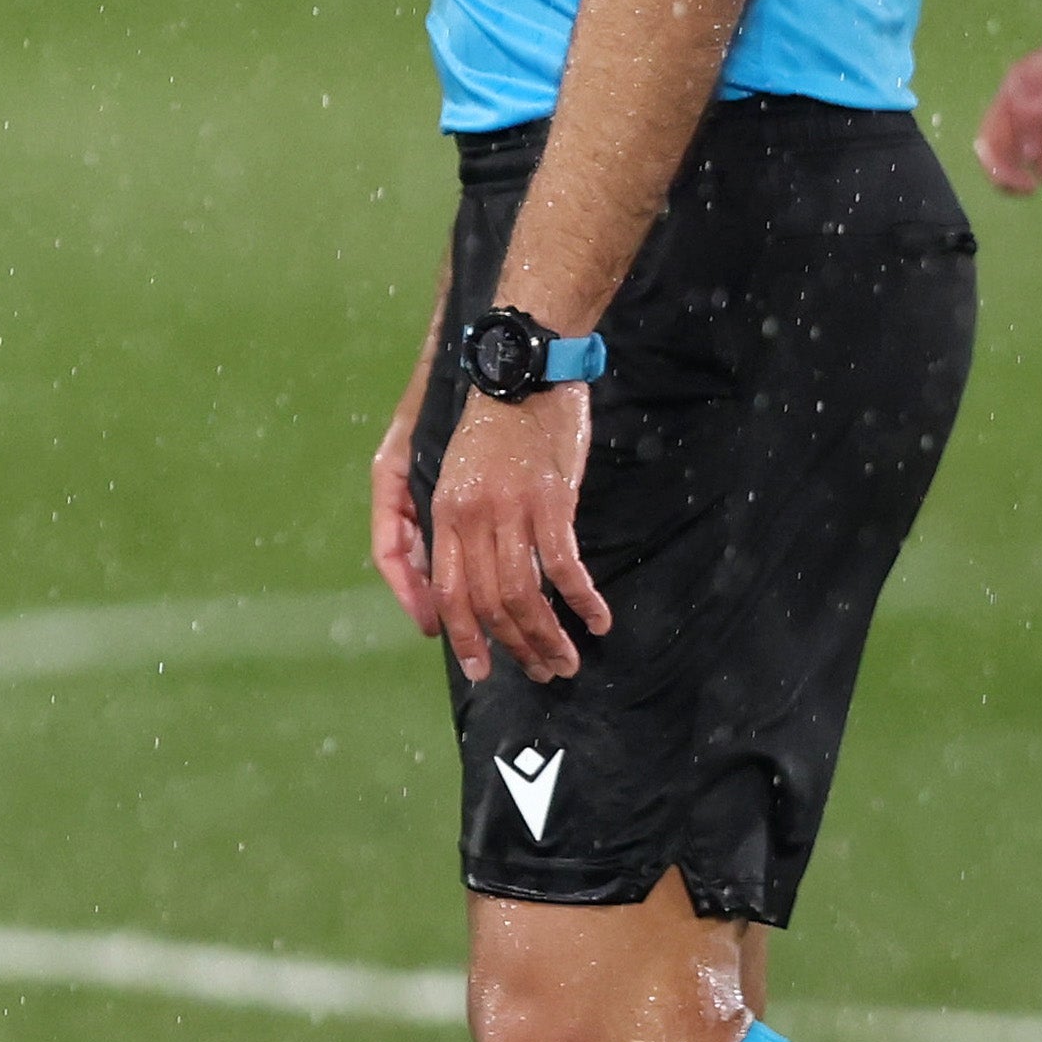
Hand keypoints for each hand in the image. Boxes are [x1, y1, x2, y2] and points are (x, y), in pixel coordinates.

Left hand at [420, 362, 614, 686]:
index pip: (448, 591)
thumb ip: (462, 523)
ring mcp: (510, 510)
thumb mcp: (460, 472)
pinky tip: (596, 620)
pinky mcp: (550, 501)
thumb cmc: (496, 422)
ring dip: (547, 636)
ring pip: (522, 594)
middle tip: (539, 673)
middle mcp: (471, 517)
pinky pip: (563, 566)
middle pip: (486, 602)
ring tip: (567, 661)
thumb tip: (473, 576)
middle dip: (513, 648)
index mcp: (445, 512)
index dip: (464, 636)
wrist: (524, 368)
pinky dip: (580, 600)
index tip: (482, 668)